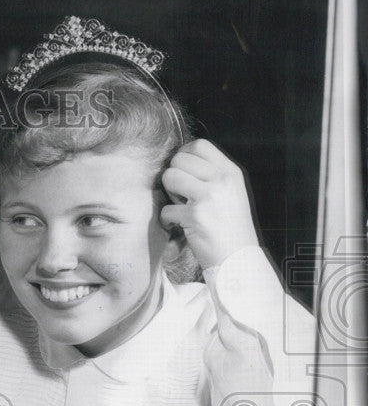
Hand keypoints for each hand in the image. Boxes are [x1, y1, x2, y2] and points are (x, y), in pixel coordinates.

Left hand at [160, 139, 259, 269]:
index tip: (184, 174)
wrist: (239, 260)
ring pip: (169, 177)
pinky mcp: (195, 216)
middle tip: (182, 196)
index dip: (183, 157)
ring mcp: (209, 197)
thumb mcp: (230, 193)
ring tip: (181, 208)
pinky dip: (167, 220)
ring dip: (169, 195)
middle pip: (179, 160)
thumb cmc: (230, 228)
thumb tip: (179, 160)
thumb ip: (212, 176)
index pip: (200, 145)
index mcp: (231, 172)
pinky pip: (165, 210)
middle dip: (174, 177)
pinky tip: (178, 227)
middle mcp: (222, 180)